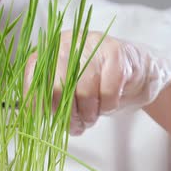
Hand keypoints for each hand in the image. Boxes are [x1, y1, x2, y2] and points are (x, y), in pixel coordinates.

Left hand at [26, 31, 170, 135]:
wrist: (136, 71)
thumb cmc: (96, 83)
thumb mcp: (69, 89)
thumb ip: (51, 98)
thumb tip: (36, 119)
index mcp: (49, 51)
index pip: (34, 76)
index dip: (37, 102)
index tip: (45, 120)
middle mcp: (66, 43)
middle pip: (58, 87)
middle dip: (67, 115)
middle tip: (76, 126)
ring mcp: (92, 45)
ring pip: (84, 92)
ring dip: (89, 114)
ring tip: (92, 118)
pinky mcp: (115, 52)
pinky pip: (107, 91)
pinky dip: (107, 106)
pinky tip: (108, 106)